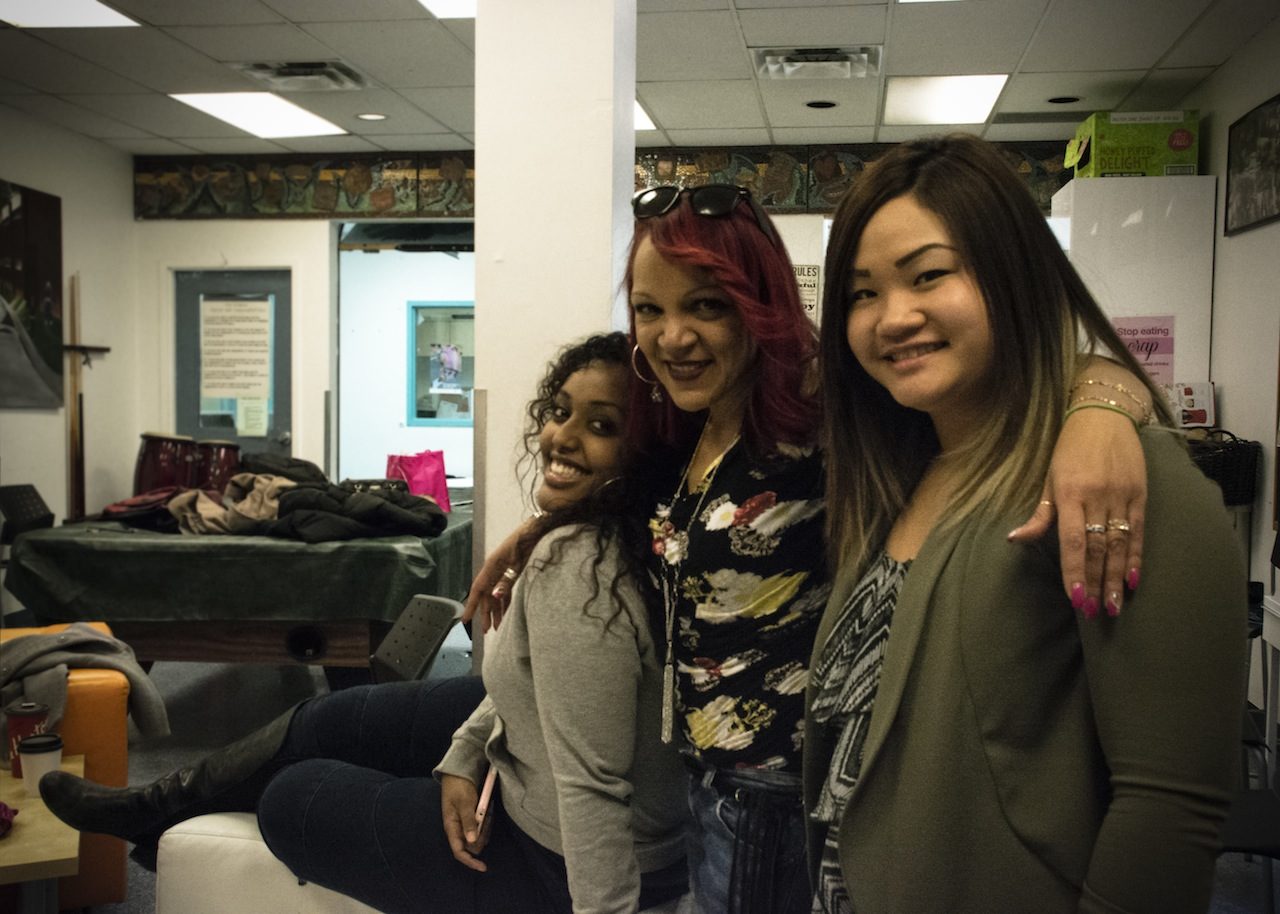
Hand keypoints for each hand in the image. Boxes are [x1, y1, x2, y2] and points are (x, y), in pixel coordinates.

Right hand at [440, 774, 488, 871]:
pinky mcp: (471, 818)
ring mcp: (465, 824)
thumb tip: (472, 841)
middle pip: (472, 845)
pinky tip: (488, 808)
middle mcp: (457, 829)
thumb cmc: (459, 787)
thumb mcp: (465, 802)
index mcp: (451, 827)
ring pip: (479, 836)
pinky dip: (487, 820)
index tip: (483, 867)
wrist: (458, 772)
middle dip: (482, 836)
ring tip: (488, 809)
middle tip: (488, 817)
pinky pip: (482, 826)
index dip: (470, 861)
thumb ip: (469, 821)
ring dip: (486, 827)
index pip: (459, 851)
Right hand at [462, 522, 536, 631]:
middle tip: (487, 630)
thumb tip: (494, 596)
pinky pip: (505, 589)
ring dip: (497, 609)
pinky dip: (505, 601)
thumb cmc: (526, 542)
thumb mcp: (517, 563)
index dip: (471, 605)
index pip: (477, 589)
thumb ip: (506, 580)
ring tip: (497, 626)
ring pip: (496, 594)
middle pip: (487, 595)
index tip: (465, 620)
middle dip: (486, 613)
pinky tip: (507, 612)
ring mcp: (502, 570)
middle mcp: (494, 569)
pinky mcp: (512, 570)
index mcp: (491, 566)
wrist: (538, 529)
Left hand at [1008, 407, 1145, 618]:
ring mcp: (1122, 496)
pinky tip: (1133, 580)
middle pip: (1098, 547)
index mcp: (1070, 493)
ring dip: (1116, 577)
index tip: (1076, 598)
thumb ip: (1039, 514)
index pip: (1073, 541)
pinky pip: (1138, 532)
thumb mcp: (1049, 478)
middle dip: (1096, 581)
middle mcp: (1098, 496)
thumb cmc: (1069, 450)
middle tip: (1096, 612)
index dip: (1075, 571)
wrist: (1104, 415)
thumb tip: (1016, 539)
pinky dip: (1136, 557)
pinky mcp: (1140, 495)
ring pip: (1120, 544)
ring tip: (1114, 605)